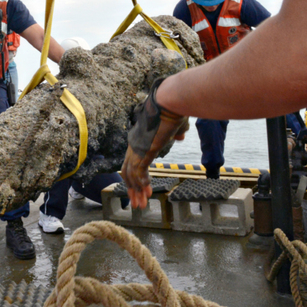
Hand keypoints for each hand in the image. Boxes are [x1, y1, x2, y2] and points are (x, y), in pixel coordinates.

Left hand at [120, 79, 188, 208]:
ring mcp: (137, 147)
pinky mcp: (144, 149)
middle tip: (137, 204)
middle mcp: (134, 144)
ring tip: (141, 204)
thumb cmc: (174, 110)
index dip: (136, 177)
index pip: (132, 162)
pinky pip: (138, 171)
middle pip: (127, 171)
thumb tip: (179, 135)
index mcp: (139, 139)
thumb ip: (176, 131)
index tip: (142, 190)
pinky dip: (141, 183)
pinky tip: (146, 192)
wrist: (170, 101)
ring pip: (130, 174)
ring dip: (136, 191)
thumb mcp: (176, 125)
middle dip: (132, 189)